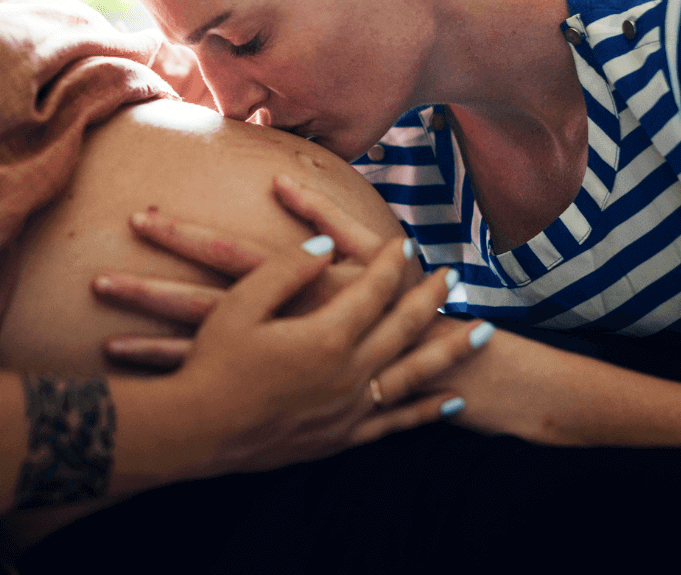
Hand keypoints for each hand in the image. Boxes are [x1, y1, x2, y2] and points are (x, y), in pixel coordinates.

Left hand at [98, 175, 431, 367]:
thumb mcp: (366, 251)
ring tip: (103, 342)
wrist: (425, 367)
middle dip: (146, 293)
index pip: (224, 252)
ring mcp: (270, 358)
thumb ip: (323, 212)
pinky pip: (216, 385)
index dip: (180, 235)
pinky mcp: (270, 382)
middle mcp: (275, 321)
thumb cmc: (394, 300)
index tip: (138, 218)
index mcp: (291, 281)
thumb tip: (277, 177)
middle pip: (198, 304)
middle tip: (95, 283)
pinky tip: (143, 384)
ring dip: (150, 348)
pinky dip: (180, 381)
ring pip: (200, 352)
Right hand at [159, 232, 487, 476]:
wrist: (197, 431)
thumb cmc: (213, 362)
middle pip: (405, 327)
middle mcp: (349, 373)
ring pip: (415, 375)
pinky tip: (451, 400)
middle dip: (431, 297)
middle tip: (453, 275)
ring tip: (482, 332)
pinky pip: (396, 422)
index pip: (374, 290)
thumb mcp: (242, 304)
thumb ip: (288, 270)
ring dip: (451, 351)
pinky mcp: (341, 437)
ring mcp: (349, 409)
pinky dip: (428, 410)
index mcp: (327, 336)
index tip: (405, 244)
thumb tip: (329, 248)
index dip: (391, 263)